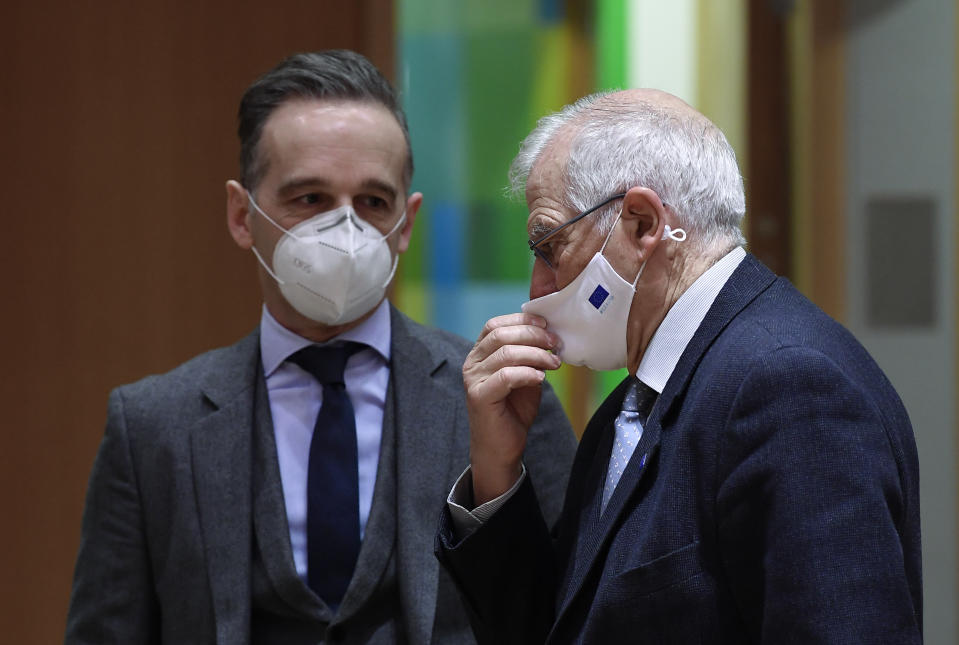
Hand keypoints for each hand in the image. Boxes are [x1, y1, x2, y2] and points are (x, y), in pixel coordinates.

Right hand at [463, 312, 561, 504]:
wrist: (501, 448)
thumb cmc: (513, 410)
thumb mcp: (525, 376)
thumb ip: (531, 356)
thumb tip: (551, 337)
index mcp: (480, 353)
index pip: (496, 325)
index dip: (522, 320)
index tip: (547, 325)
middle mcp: (472, 363)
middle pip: (501, 335)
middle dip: (533, 335)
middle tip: (556, 344)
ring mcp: (472, 379)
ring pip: (506, 354)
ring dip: (536, 354)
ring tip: (554, 363)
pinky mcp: (479, 396)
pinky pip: (506, 376)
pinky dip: (527, 373)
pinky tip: (541, 378)